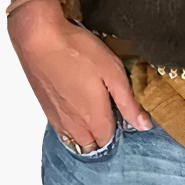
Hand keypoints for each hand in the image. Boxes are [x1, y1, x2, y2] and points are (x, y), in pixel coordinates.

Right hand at [8, 2, 152, 152]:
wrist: (40, 40)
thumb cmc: (78, 52)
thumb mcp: (113, 72)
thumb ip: (128, 103)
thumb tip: (144, 125)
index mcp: (93, 119)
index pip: (110, 139)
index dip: (119, 126)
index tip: (123, 109)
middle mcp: (74, 126)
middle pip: (93, 144)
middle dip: (104, 133)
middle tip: (110, 106)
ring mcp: (57, 119)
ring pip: (76, 139)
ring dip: (87, 131)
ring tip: (94, 103)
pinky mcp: (46, 109)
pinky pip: (63, 129)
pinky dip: (73, 124)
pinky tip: (76, 100)